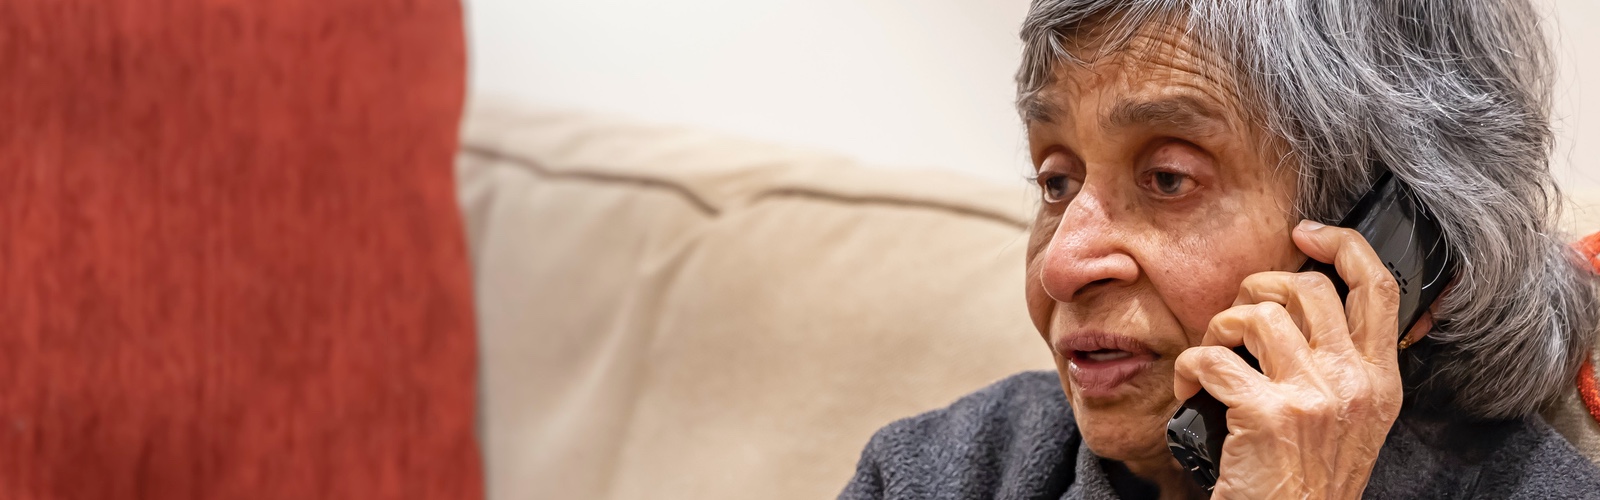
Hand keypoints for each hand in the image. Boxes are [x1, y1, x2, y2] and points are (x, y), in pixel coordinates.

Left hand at [1172, 220, 1414, 498]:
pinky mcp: (1268, 414)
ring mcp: (1314, 397)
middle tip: (1237, 320)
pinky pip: (1210, 359)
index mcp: (1381, 382)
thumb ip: (1341, 367)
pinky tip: (1192, 392)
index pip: (1379, 287)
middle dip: (1257, 288)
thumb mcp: (1350, 422)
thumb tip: (1306, 308)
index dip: (1343, 245)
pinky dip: (1189, 370)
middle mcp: (1355, 384)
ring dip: (1219, 330)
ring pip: (1255, 315)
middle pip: (1307, 288)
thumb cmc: (1308, 481)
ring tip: (1213, 360)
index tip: (1308, 233)